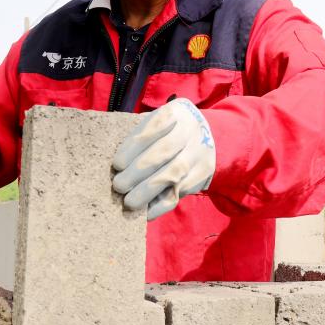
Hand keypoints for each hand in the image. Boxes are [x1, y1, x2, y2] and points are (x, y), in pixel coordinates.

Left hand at [112, 98, 214, 220]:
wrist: (209, 134)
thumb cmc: (170, 129)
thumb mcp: (158, 120)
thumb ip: (140, 134)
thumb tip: (115, 164)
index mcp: (175, 113)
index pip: (153, 128)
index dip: (133, 147)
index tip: (117, 164)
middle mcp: (190, 132)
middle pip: (163, 152)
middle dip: (138, 171)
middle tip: (119, 185)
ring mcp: (198, 154)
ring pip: (173, 174)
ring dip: (148, 190)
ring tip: (130, 202)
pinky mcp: (201, 175)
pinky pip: (180, 192)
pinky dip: (161, 205)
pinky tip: (147, 212)